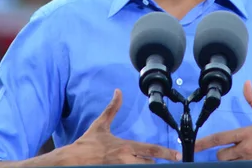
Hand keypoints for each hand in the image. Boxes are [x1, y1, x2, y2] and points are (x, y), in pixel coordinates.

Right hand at [50, 89, 180, 164]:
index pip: (151, 150)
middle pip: (150, 164)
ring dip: (146, 165)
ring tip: (149, 161)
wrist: (72, 160)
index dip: (167, 153)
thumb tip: (118, 91)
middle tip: (169, 160)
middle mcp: (126, 160)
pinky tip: (140, 165)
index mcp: (125, 147)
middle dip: (156, 162)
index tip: (179, 155)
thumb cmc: (87, 143)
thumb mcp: (101, 124)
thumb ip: (112, 108)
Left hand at [195, 81, 251, 160]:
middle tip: (231, 151)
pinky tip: (245, 161)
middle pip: (222, 156)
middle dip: (223, 154)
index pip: (219, 138)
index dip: (203, 143)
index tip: (192, 147)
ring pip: (230, 165)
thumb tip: (246, 83)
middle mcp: (247, 148)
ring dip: (232, 161)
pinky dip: (241, 165)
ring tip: (240, 156)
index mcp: (247, 133)